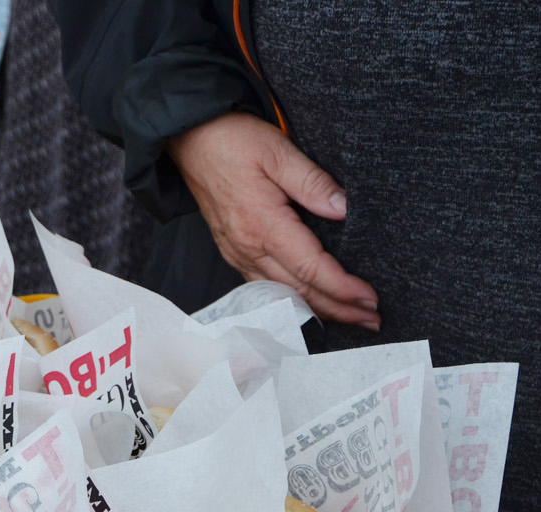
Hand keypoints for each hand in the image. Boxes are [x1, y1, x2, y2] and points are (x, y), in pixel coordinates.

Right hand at [167, 113, 380, 329]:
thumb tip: (343, 210)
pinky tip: (309, 303)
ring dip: (317, 309)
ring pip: (282, 295)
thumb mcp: (278, 151)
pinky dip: (292, 300)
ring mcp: (237, 252)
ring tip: (349, 316)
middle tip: (373, 319)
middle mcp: (247, 247)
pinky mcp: (233, 251)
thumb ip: (313, 183)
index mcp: (262, 224)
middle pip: (299, 291)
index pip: (311, 269)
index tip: (370, 299)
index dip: (343, 288)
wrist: (190, 140)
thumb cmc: (231, 140)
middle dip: (339, 308)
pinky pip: (264, 287)